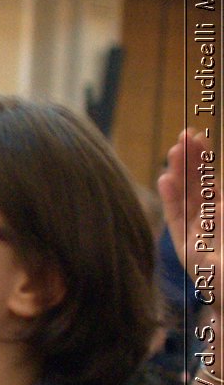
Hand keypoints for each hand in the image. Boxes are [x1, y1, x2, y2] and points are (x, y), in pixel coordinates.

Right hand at [157, 128, 217, 286]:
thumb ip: (223, 213)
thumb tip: (219, 201)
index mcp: (222, 215)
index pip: (211, 182)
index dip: (204, 160)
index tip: (197, 136)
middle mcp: (209, 222)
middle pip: (196, 186)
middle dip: (190, 161)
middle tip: (185, 135)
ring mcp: (197, 235)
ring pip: (186, 199)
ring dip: (179, 175)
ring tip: (174, 152)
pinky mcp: (188, 249)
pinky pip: (177, 220)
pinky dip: (171, 200)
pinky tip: (165, 180)